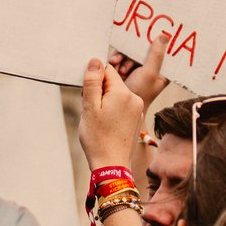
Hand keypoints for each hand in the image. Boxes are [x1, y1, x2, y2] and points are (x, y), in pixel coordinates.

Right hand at [81, 40, 161, 169]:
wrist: (112, 165)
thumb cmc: (98, 138)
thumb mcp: (89, 108)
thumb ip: (92, 82)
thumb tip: (95, 60)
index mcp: (123, 93)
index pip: (108, 70)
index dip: (94, 80)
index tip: (88, 95)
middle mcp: (134, 98)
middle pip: (112, 83)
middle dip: (99, 91)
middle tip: (91, 110)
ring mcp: (137, 109)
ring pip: (116, 94)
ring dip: (105, 101)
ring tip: (98, 119)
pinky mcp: (136, 118)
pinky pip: (122, 106)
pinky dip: (112, 110)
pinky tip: (106, 125)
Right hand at [110, 38, 170, 107]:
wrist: (120, 107)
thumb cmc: (139, 95)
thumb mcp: (149, 74)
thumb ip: (155, 56)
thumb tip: (165, 36)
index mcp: (163, 69)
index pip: (161, 48)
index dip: (153, 41)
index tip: (145, 35)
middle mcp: (152, 67)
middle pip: (141, 48)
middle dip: (130, 55)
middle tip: (125, 66)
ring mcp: (138, 68)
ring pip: (129, 52)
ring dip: (122, 59)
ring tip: (119, 69)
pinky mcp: (126, 68)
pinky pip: (121, 57)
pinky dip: (116, 60)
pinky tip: (113, 65)